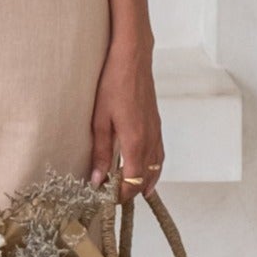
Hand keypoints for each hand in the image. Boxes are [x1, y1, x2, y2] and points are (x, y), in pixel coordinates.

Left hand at [88, 38, 163, 200]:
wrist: (132, 58)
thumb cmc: (113, 84)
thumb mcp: (100, 119)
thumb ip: (101, 151)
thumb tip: (98, 178)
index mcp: (136, 140)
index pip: (132, 180)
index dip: (121, 194)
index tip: (106, 198)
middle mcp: (150, 139)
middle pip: (146, 177)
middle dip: (131, 191)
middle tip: (114, 198)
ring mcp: (156, 131)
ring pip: (155, 167)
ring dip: (144, 181)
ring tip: (130, 192)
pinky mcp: (156, 123)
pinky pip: (159, 154)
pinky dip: (152, 168)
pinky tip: (144, 170)